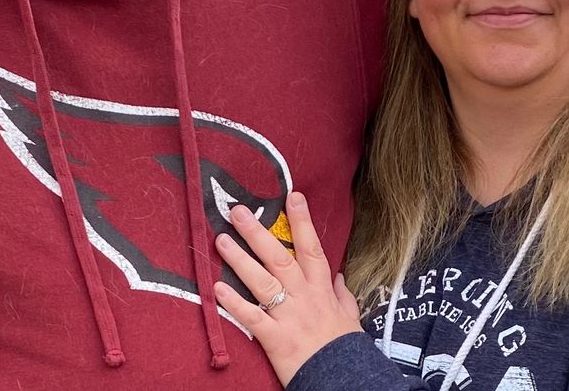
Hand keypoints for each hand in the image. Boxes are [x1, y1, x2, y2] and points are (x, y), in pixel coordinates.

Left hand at [214, 191, 363, 385]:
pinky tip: (218, 289)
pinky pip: (252, 317)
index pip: (311, 247)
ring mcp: (288, 316)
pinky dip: (234, 303)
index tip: (292, 195)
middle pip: (279, 257)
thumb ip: (343, 294)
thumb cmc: (345, 348)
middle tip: (237, 211)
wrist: (342, 379)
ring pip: (262, 281)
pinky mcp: (275, 338)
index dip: (302, 221)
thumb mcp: (350, 317)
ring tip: (220, 239)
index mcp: (322, 288)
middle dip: (257, 232)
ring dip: (239, 259)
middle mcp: (304, 296)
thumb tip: (339, 276)